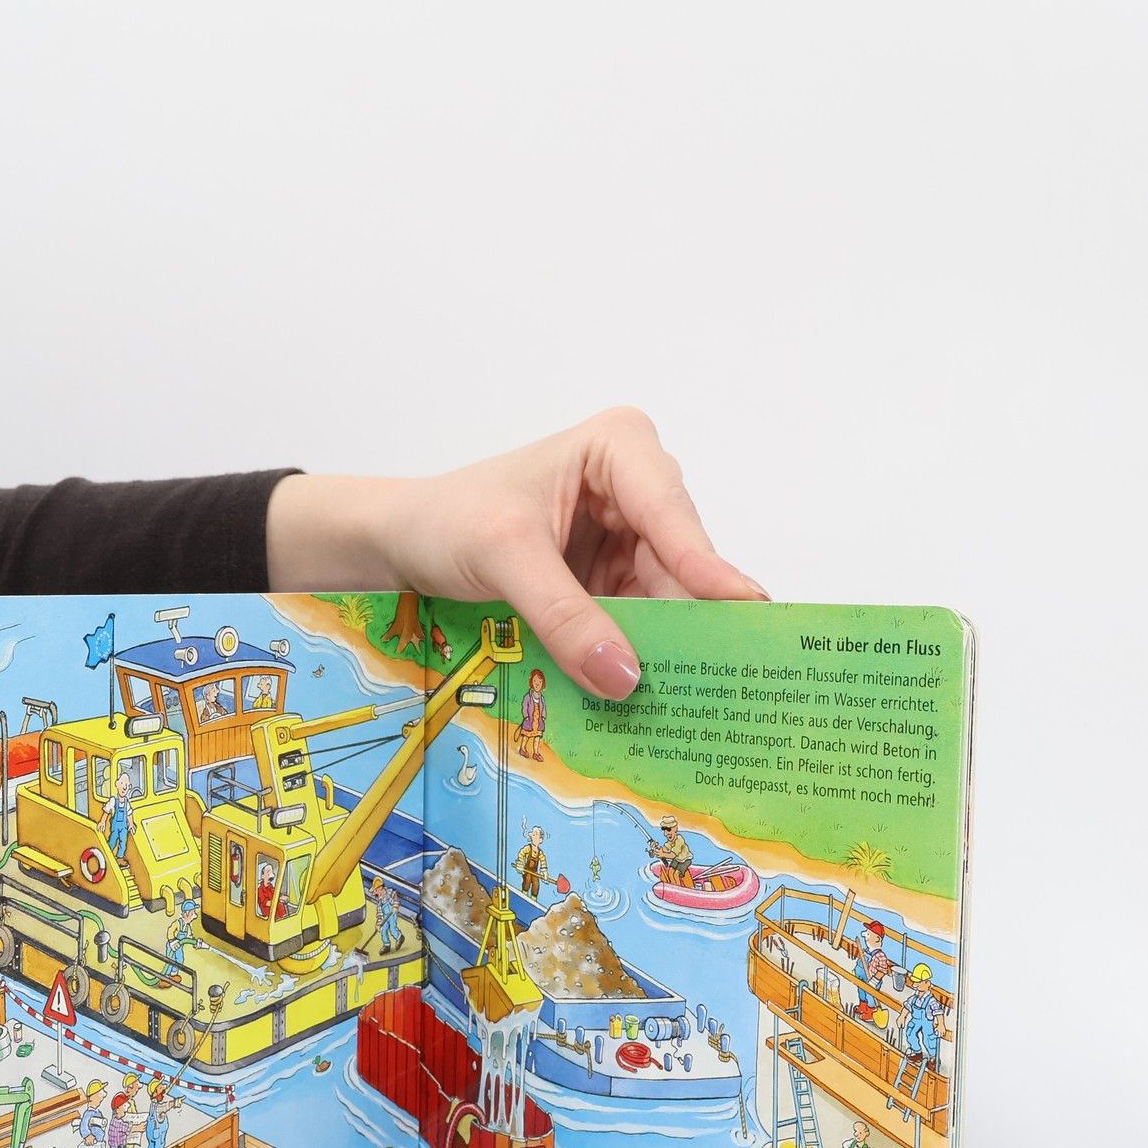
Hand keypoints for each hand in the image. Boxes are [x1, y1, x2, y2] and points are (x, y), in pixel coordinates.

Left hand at [265, 407, 765, 698]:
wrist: (404, 543)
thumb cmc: (447, 521)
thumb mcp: (504, 557)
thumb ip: (563, 614)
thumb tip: (624, 676)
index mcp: (619, 449)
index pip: (670, 513)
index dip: (704, 566)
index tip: (742, 608)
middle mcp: (638, 489)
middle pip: (681, 561)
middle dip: (692, 618)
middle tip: (726, 676)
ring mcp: (630, 539)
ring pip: (669, 599)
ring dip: (671, 647)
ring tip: (697, 698)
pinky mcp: (614, 583)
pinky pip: (642, 623)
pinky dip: (642, 656)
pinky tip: (656, 695)